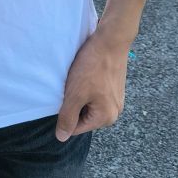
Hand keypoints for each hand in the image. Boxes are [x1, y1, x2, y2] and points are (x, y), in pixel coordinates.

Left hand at [55, 23, 130, 140]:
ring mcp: (115, 100)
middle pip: (83, 117)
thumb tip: (62, 137)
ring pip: (87, 104)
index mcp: (105, 118)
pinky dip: (86, 88)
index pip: (76, 128)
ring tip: (78, 80)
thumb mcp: (75, 94)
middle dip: (73, 104)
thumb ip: (67, 118)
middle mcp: (114, 112)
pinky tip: (85, 75)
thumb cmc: (93, 67)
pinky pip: (94, 95)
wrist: (111, 40)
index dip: (64, 115)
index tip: (63, 98)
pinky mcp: (114, 88)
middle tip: (71, 87)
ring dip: (79, 95)